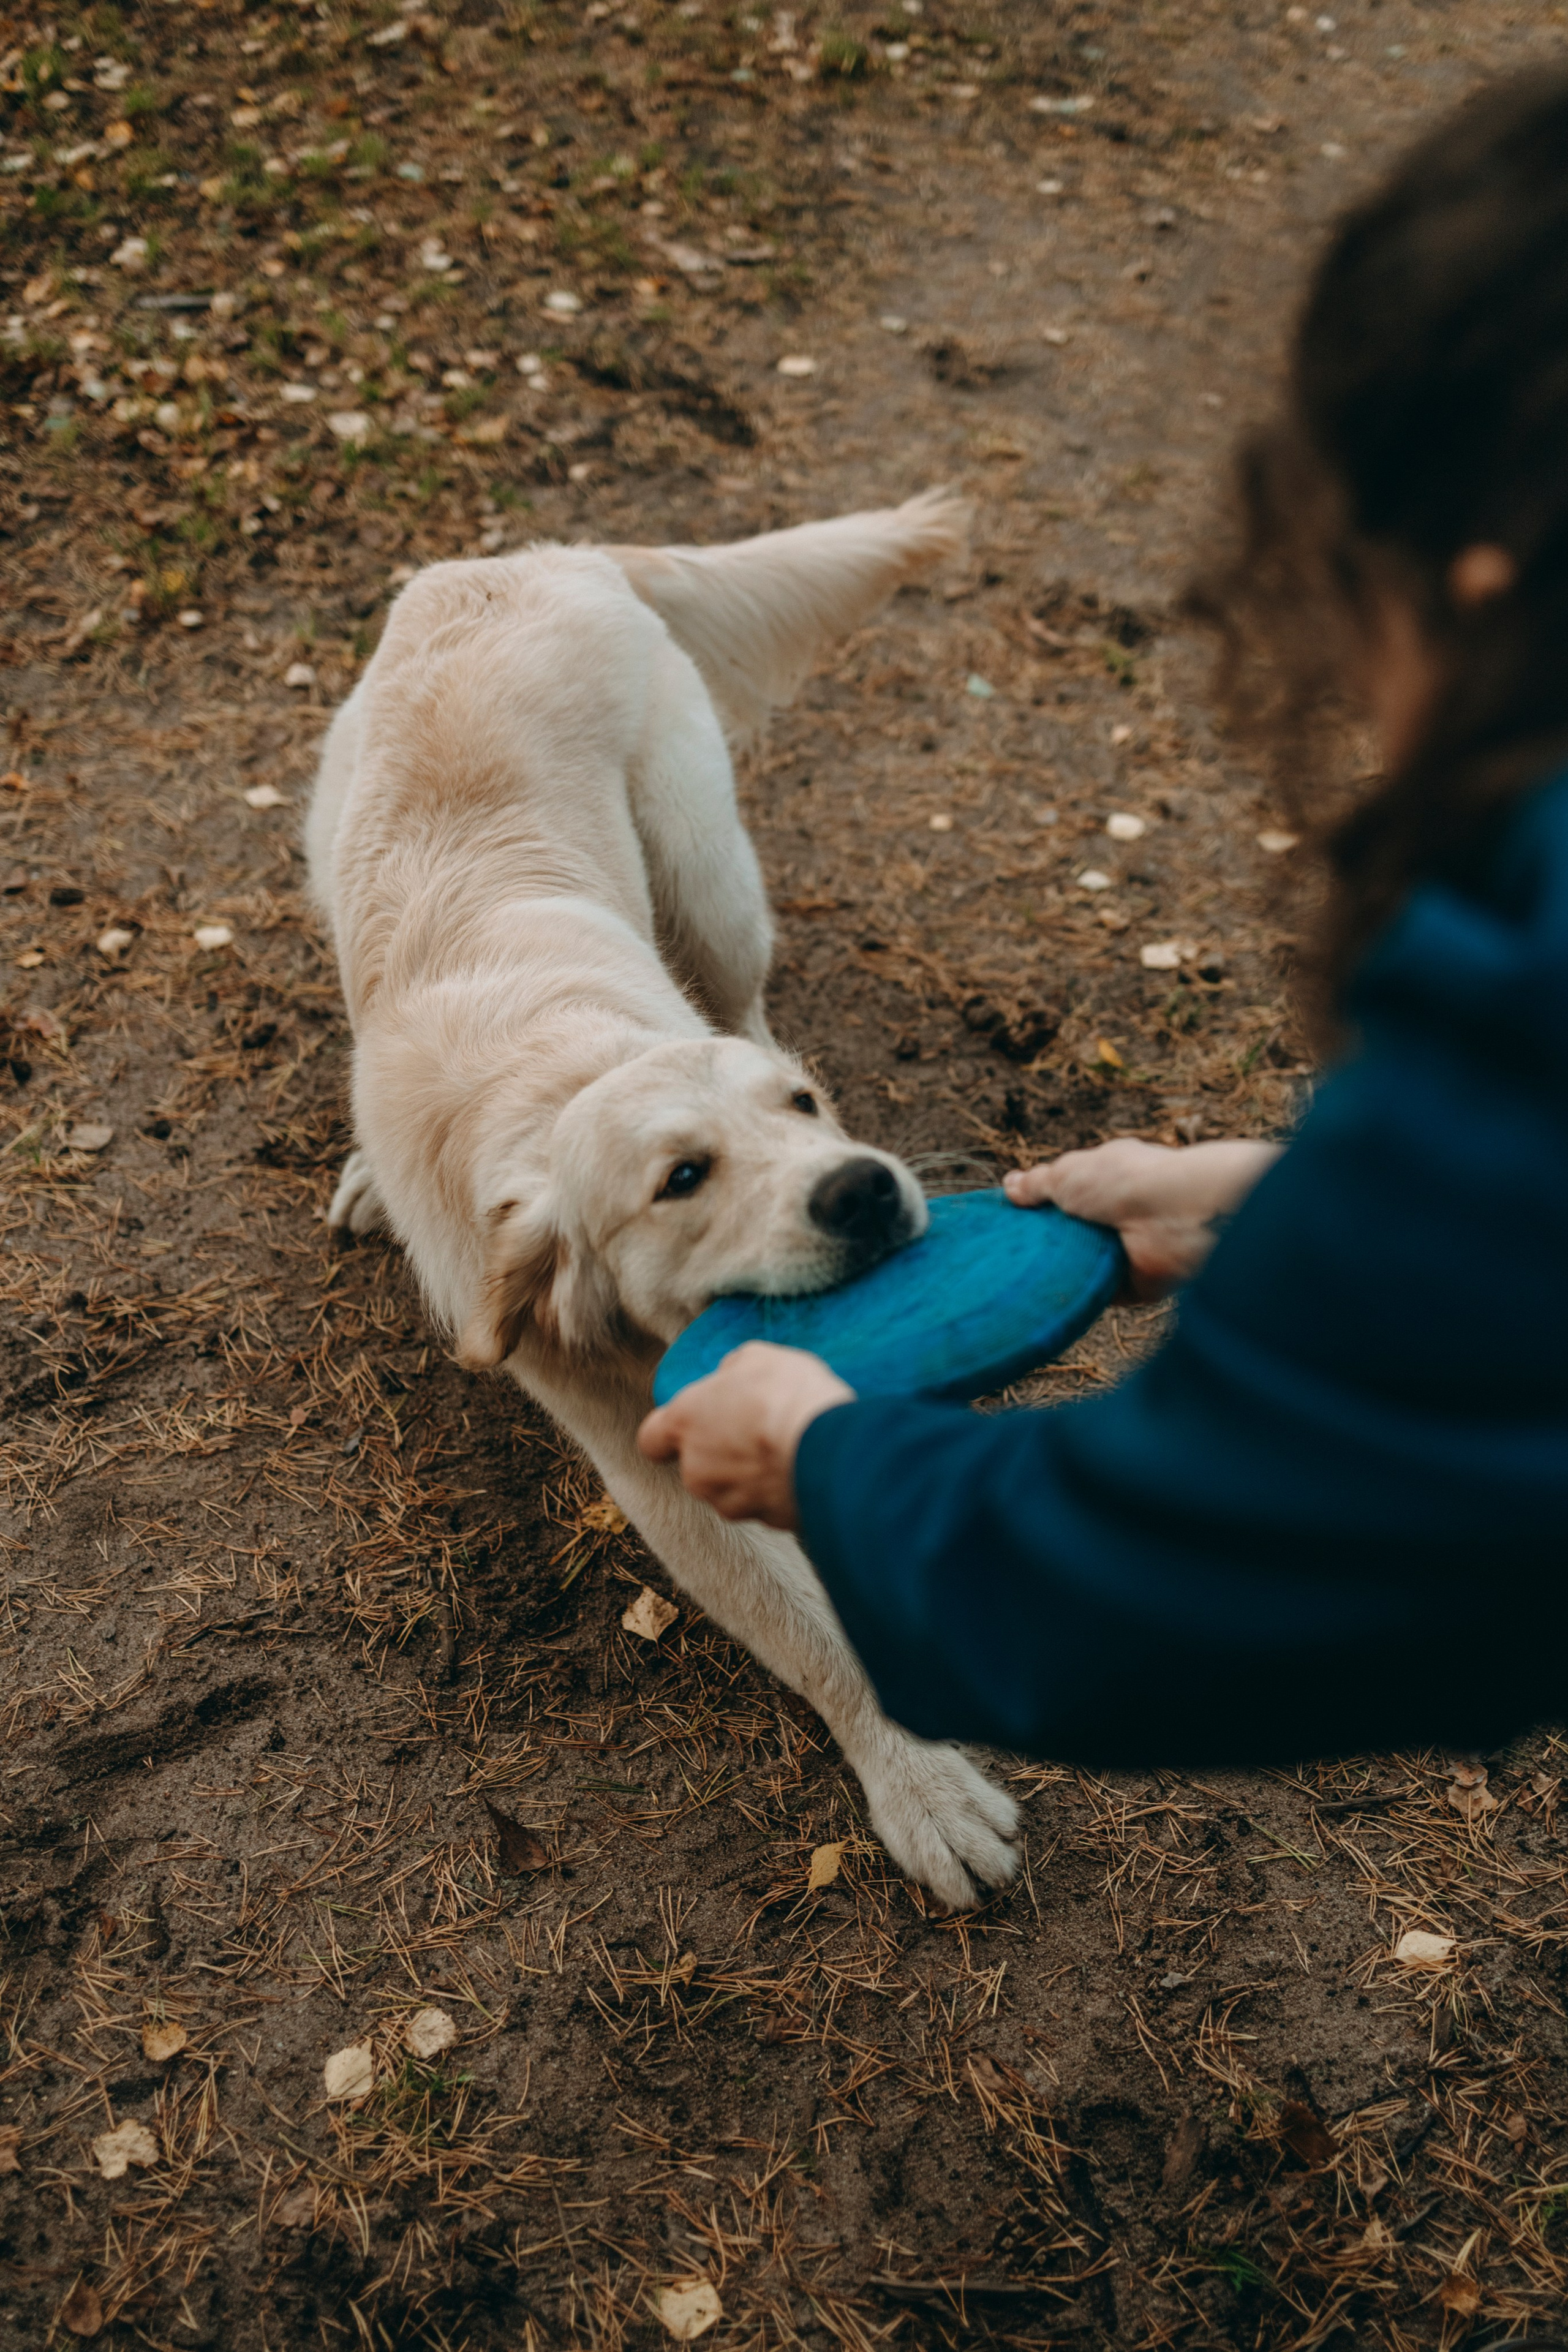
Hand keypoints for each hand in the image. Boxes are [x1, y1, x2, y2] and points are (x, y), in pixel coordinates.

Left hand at [637, 1342, 855, 1528]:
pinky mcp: (764, 1521)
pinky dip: (779, 1490)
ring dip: (752, 1473)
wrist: (829, 1449)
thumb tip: (730, 1375)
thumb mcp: (758, 1358)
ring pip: (732, 1488)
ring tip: (786, 1447)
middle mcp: (697, 1469)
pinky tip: (803, 1467)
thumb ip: (733, 1369)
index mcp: (685, 1423)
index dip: (668, 1435)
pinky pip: (766, 1504)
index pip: (652, 1439)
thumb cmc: (786, 1397)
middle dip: (723, 1452)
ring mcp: (729, 1500)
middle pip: (698, 1465)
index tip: (690, 1427)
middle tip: (757, 1428)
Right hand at [1003, 1137, 1280, 1297]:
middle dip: (1044, 1241)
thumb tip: (1010, 1186)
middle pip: (1071, 1231)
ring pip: (1081, 1264)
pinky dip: (1078, 1294)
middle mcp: (1118, 1213)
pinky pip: (1096, 1294)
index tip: (1009, 1217)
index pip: (1068, 1191)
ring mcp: (1127, 1249)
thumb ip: (1037, 1183)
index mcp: (1107, 1178)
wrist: (1175, 1219)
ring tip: (1018, 1279)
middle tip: (1006, 1255)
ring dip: (1059, 1269)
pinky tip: (1049, 1297)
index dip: (1040, 1203)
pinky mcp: (1134, 1284)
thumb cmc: (1122, 1183)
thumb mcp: (1067, 1172)